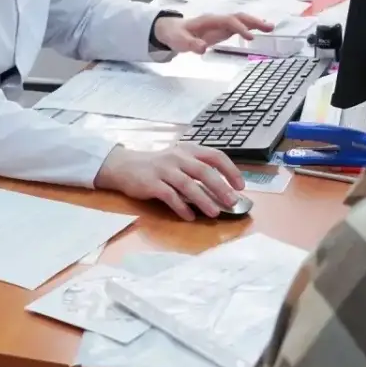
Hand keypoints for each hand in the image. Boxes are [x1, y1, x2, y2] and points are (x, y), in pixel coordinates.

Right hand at [94, 144, 244, 219]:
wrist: (125, 166)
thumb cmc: (157, 165)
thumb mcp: (179, 159)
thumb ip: (197, 168)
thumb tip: (224, 188)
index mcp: (188, 150)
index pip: (215, 156)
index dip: (230, 170)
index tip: (241, 186)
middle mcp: (178, 157)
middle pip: (204, 171)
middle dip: (221, 187)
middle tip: (232, 202)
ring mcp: (164, 169)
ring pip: (188, 185)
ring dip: (203, 200)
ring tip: (214, 213)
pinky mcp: (152, 183)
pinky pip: (170, 196)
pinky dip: (181, 207)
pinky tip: (190, 216)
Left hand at [153, 13, 273, 53]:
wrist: (172, 30)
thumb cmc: (177, 36)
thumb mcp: (180, 42)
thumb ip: (191, 45)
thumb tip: (202, 48)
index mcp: (209, 21)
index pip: (228, 21)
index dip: (239, 28)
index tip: (250, 38)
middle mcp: (217, 20)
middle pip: (238, 17)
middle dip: (253, 22)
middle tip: (269, 28)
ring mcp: (221, 24)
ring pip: (241, 20)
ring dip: (255, 23)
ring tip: (271, 28)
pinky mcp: (223, 30)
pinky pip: (239, 26)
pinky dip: (251, 27)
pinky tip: (261, 30)